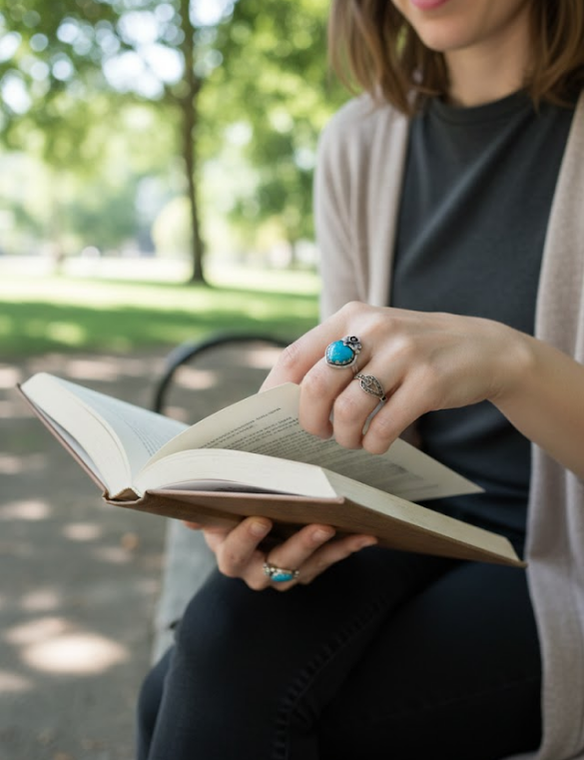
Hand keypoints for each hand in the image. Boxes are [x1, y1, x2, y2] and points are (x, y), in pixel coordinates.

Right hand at [184, 518, 376, 590]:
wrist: (244, 521)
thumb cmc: (227, 510)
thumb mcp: (212, 509)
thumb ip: (202, 512)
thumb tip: (186, 514)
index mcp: (229, 556)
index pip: (234, 555)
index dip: (245, 539)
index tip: (261, 519)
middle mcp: (257, 572)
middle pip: (278, 566)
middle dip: (301, 546)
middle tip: (320, 525)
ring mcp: (285, 573)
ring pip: (310, 566)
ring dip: (333, 550)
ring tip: (354, 532)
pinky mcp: (309, 567)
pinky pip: (329, 560)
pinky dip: (348, 547)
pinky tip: (366, 534)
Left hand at [261, 301, 525, 454]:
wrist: (483, 349)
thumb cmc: (414, 351)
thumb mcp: (374, 338)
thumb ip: (335, 358)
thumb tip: (286, 401)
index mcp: (350, 316)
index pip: (294, 356)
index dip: (275, 392)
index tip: (271, 418)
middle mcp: (374, 327)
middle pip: (315, 386)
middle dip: (310, 422)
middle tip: (320, 432)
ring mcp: (404, 353)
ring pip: (348, 411)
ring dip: (345, 437)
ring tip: (354, 440)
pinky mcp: (430, 380)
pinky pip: (384, 426)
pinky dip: (374, 443)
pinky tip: (379, 442)